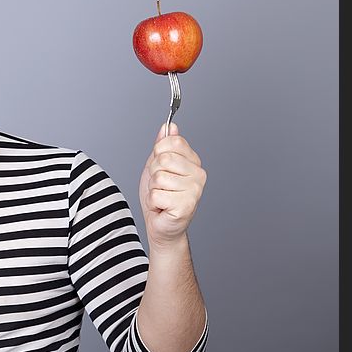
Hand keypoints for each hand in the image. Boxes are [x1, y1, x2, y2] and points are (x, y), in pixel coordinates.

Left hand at [138, 122, 206, 247]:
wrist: (161, 225)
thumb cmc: (160, 196)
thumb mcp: (157, 166)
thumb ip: (163, 145)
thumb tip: (169, 126)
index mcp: (193, 161)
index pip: (171, 142)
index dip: (158, 153)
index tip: (160, 166)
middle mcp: (198, 174)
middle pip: (163, 159)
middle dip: (153, 173)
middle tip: (160, 186)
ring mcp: (195, 190)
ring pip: (158, 177)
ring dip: (153, 189)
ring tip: (162, 197)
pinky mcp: (187, 205)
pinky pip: (157, 194)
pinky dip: (153, 202)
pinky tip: (163, 207)